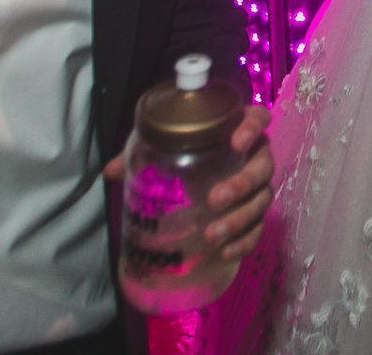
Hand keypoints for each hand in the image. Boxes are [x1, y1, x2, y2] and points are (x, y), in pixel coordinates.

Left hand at [103, 103, 275, 259]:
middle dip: (241, 183)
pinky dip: (245, 241)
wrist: (197, 187)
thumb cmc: (183, 158)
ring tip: (212, 235)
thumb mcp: (161, 150)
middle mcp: (254, 157)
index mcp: (236, 132)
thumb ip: (138, 156)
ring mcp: (258, 188)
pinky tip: (225, 252)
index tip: (236, 141)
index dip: (252, 126)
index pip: (258, 118)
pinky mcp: (257, 216)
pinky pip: (258, 229)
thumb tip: (109, 172)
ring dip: (239, 218)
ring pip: (262, 200)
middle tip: (214, 199)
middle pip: (263, 165)